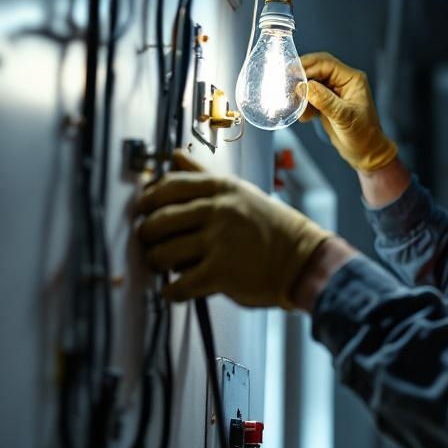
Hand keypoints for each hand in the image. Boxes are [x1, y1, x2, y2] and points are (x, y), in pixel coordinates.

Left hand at [135, 150, 332, 309]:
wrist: (303, 259)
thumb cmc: (270, 227)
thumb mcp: (239, 192)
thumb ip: (202, 175)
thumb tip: (174, 156)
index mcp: (221, 189)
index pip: (167, 186)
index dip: (147, 200)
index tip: (144, 211)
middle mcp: (218, 211)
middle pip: (159, 220)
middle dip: (147, 235)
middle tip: (150, 242)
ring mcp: (219, 242)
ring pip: (163, 253)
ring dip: (155, 262)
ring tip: (162, 265)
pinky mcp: (221, 274)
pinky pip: (178, 285)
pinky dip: (171, 291)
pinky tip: (177, 289)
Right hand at [300, 52, 397, 172]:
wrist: (366, 152)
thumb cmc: (363, 135)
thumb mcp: (344, 118)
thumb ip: (325, 101)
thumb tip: (305, 86)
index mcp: (352, 79)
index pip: (325, 63)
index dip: (306, 66)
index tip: (290, 75)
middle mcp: (343, 81)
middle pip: (316, 70)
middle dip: (300, 79)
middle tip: (287, 89)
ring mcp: (335, 91)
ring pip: (311, 83)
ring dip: (301, 93)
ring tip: (295, 106)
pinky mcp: (327, 102)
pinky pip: (311, 96)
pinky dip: (304, 104)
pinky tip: (304, 116)